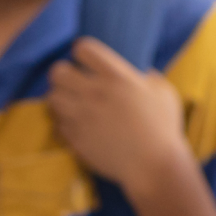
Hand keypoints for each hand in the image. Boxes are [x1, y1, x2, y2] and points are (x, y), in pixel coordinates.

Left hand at [46, 37, 190, 195]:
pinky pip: (58, 124)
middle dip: (64, 74)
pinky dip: (65, 123)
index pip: (83, 49)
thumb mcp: (164, 94)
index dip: (82, 52)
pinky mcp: (76, 138)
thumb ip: (149, 78)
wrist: (153, 167)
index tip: (87, 60)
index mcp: (117, 76)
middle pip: (58, 71)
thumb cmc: (164, 129)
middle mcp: (94, 93)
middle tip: (74, 82)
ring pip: (52, 97)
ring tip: (73, 104)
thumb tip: (142, 73)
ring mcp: (82, 116)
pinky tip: (78, 125)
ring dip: (61, 98)